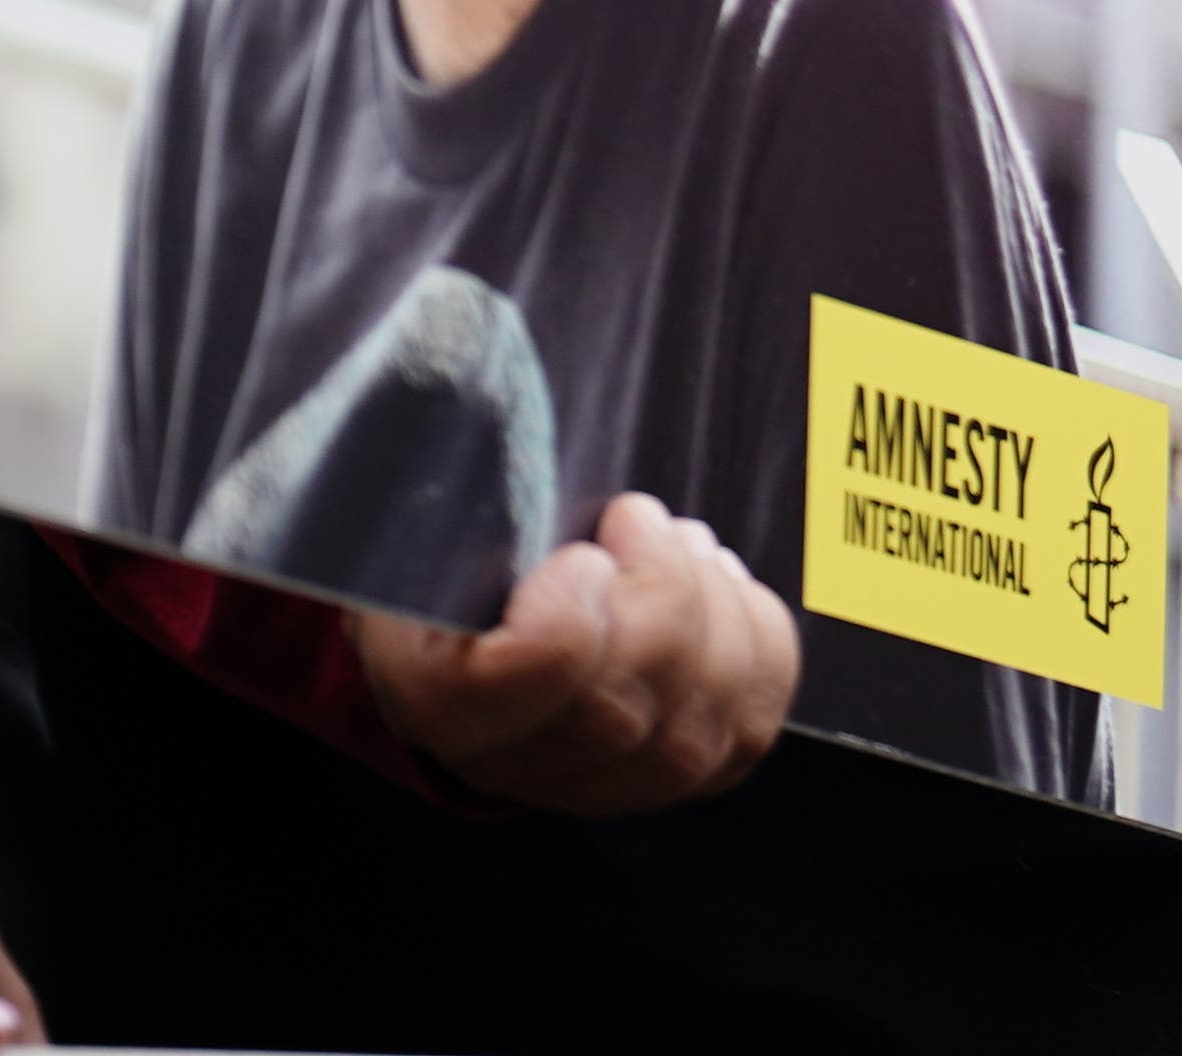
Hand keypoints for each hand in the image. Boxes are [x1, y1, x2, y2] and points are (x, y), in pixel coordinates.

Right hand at [348, 493, 799, 810]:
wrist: (451, 625)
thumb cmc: (442, 549)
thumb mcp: (423, 507)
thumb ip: (466, 477)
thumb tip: (498, 396)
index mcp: (435, 693)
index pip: (538, 671)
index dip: (580, 599)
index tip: (582, 549)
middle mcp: (514, 762)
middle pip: (628, 707)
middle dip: (664, 589)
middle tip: (641, 523)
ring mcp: (597, 784)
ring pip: (701, 728)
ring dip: (717, 614)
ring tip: (686, 549)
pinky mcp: (670, 776)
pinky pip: (749, 729)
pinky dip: (759, 647)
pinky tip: (722, 589)